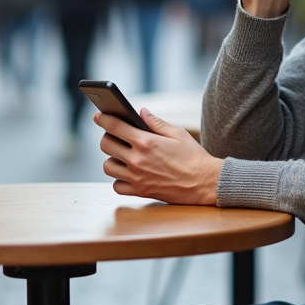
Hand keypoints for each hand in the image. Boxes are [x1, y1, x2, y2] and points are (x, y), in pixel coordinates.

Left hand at [95, 108, 221, 204]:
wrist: (206, 183)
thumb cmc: (194, 157)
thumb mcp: (178, 134)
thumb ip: (156, 122)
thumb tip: (141, 112)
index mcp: (146, 142)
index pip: (114, 127)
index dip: (102, 119)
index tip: (98, 116)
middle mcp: (138, 160)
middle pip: (105, 145)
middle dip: (107, 137)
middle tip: (115, 136)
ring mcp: (137, 178)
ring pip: (107, 166)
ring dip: (112, 159)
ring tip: (122, 156)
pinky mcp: (141, 192)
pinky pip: (117, 186)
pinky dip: (119, 180)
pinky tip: (127, 173)